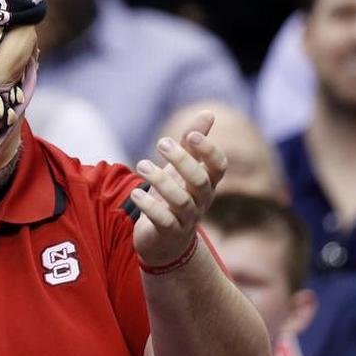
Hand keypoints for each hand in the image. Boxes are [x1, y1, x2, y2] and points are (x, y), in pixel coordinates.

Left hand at [130, 111, 226, 267]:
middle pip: (200, 181)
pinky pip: (163, 221)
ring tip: (141, 165)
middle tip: (162, 143)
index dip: (209, 151)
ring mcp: (187, 219)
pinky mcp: (169, 233)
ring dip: (161, 181)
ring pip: (181, 201)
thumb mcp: (182, 169)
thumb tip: (209, 113)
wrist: (165, 242)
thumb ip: (193, 143)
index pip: (219, 167)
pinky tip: (136, 192)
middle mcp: (201, 201)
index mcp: (207, 183)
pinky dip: (150, 206)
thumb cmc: (175, 197)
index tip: (190, 135)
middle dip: (182, 161)